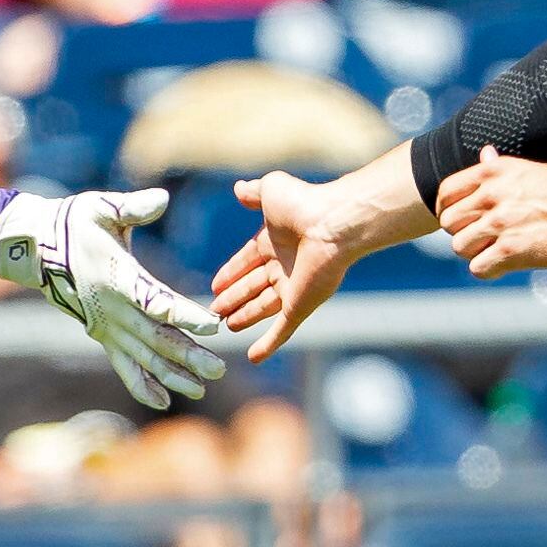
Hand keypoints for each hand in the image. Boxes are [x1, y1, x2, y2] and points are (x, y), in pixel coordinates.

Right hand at [0, 188, 228, 409]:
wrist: (37, 248)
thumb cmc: (76, 222)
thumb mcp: (102, 208)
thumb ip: (133, 207)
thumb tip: (162, 198)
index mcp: (118, 278)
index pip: (157, 300)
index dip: (185, 314)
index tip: (214, 325)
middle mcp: (112, 309)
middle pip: (156, 337)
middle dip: (188, 355)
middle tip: (220, 369)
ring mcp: (106, 326)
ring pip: (143, 357)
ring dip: (172, 375)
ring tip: (202, 388)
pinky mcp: (101, 335)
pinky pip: (122, 365)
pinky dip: (141, 384)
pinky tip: (163, 401)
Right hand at [211, 170, 363, 361]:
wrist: (332, 224)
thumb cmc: (303, 203)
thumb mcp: (271, 190)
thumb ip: (253, 192)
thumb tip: (239, 189)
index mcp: (274, 241)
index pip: (247, 260)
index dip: (230, 272)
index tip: (215, 284)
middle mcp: (283, 265)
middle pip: (252, 286)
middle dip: (233, 298)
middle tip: (214, 310)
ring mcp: (292, 288)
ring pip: (261, 308)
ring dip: (244, 316)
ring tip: (225, 325)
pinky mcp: (299, 306)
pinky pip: (281, 330)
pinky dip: (268, 344)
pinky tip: (254, 357)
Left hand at [436, 148, 546, 278]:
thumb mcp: (531, 169)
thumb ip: (500, 166)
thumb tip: (484, 153)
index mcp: (493, 172)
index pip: (446, 192)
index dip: (448, 209)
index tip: (460, 219)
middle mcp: (493, 194)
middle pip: (450, 222)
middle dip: (461, 232)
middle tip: (481, 237)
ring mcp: (501, 223)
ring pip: (459, 247)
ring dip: (475, 252)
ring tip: (494, 250)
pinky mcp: (512, 249)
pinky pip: (478, 268)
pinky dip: (488, 269)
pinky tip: (503, 263)